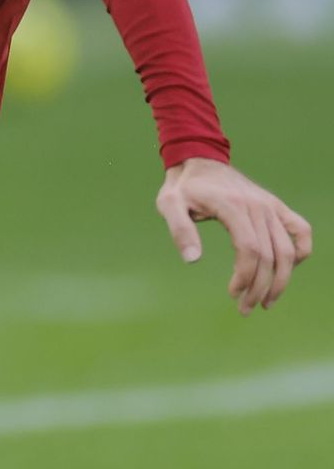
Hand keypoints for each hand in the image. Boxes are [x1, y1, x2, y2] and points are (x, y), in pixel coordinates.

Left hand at [155, 158, 311, 313]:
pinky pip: (300, 230)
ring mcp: (269, 206)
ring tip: (266, 302)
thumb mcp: (168, 203)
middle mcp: (257, 206)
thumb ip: (179, 229)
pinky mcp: (276, 206)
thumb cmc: (183, 186)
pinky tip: (288, 270)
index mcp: (231, 205)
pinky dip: (300, 252)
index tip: (232, 294)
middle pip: (270, 255)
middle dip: (260, 288)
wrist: (199, 159)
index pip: (249, 249)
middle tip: (245, 308)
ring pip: (287, 250)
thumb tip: (192, 260)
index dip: (245, 277)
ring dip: (281, 280)